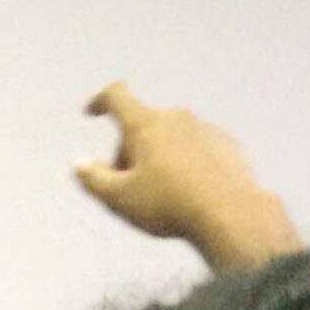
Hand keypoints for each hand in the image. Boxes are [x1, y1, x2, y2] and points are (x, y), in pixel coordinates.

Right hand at [76, 82, 301, 268]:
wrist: (229, 213)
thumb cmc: (167, 205)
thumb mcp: (118, 199)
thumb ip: (94, 179)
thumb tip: (80, 164)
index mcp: (145, 124)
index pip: (117, 96)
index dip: (100, 101)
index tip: (92, 112)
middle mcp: (175, 117)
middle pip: (142, 125)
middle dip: (129, 149)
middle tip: (127, 186)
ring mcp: (204, 128)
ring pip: (170, 137)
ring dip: (158, 156)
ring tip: (160, 195)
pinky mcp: (225, 143)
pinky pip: (195, 147)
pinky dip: (184, 162)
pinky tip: (187, 193)